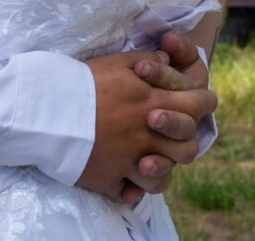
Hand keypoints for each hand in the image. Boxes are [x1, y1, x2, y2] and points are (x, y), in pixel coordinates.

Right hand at [77, 32, 215, 203]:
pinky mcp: (112, 179)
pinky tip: (129, 180)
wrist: (49, 108)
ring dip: (164, 166)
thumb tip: (166, 61)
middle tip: (178, 131)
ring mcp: (132, 161)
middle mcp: (149, 135)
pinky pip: (133, 192)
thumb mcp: (118, 62)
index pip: (197, 105)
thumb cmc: (84, 81)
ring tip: (153, 157)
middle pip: (189, 147)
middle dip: (188, 138)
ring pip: (165, 175)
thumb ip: (148, 62)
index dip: (205, 101)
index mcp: (153, 103)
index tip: (204, 99)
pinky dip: (134, 188)